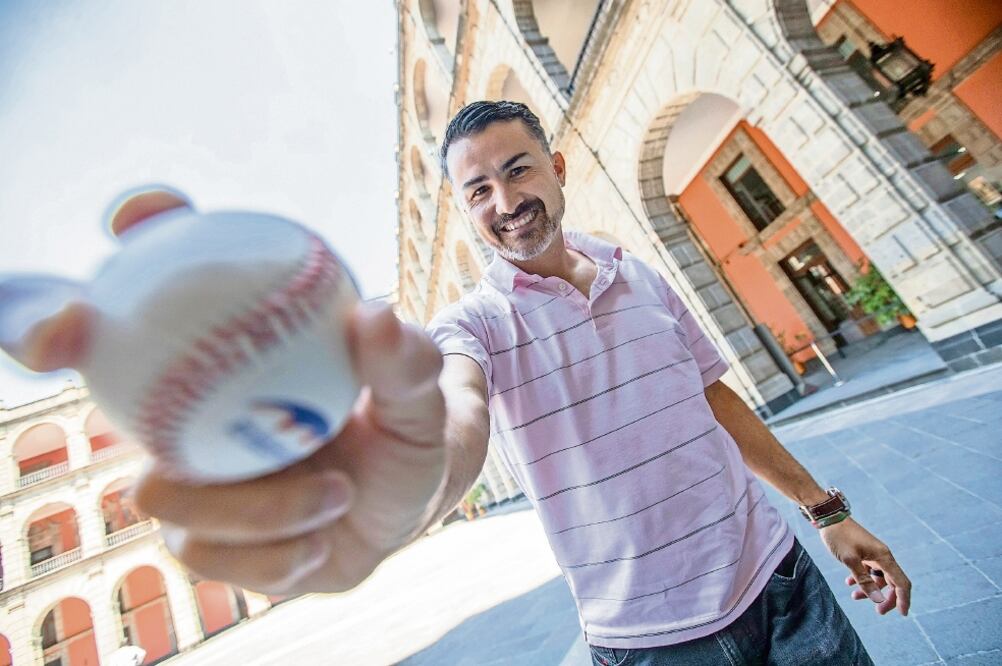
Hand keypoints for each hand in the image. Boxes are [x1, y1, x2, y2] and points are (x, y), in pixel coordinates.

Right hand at [0, 188, 447, 593]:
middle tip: (175, 401)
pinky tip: (324, 542)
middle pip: (107, 405)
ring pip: (165, 500)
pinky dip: (280, 554)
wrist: (412, 496)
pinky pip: (217, 561)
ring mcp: (191, 493)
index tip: (91, 282)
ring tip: (336, 491)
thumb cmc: (400, 420)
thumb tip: (372, 317)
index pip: (126, 322)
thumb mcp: (417, 386)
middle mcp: (186, 426)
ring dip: (257, 504)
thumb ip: (404, 355)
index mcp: (216, 368)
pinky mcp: (213, 552)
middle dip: (95, 405)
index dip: (65, 307)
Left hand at [819, 517, 910, 615]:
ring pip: (879, 578)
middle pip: (892, 583)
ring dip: (870, 589)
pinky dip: (862, 580)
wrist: (829, 518)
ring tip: (854, 596)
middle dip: (886, 598)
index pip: (901, 582)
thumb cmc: (839, 537)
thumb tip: (877, 600)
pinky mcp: (865, 554)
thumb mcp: (850, 560)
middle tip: (878, 612)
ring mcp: (874, 555)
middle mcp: (883, 557)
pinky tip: (849, 583)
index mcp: (884, 557)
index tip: (902, 614)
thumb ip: (864, 580)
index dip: (904, 599)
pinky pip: (869, 571)